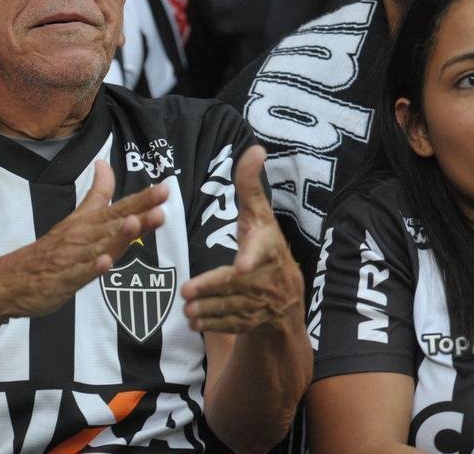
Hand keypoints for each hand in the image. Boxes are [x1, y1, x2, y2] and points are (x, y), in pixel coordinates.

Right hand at [0, 160, 168, 320]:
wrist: (9, 280)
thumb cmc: (49, 251)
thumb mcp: (75, 220)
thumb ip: (96, 195)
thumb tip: (104, 163)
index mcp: (87, 223)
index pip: (119, 207)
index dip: (142, 199)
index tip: (164, 188)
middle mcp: (82, 237)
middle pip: (114, 223)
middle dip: (138, 212)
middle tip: (161, 201)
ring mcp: (72, 258)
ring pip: (99, 245)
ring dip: (118, 235)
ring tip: (136, 223)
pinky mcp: (62, 280)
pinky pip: (79, 274)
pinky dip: (91, 268)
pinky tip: (104, 262)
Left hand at [180, 145, 302, 333]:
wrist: (287, 290)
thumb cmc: (265, 242)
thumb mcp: (258, 213)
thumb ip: (250, 184)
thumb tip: (255, 147)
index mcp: (269, 247)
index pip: (260, 251)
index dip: (252, 258)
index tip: (241, 266)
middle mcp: (270, 276)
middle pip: (240, 285)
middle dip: (214, 290)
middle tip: (186, 292)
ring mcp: (265, 302)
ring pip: (235, 308)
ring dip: (209, 310)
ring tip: (186, 309)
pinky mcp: (257, 321)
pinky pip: (235, 326)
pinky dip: (214, 325)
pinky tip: (194, 322)